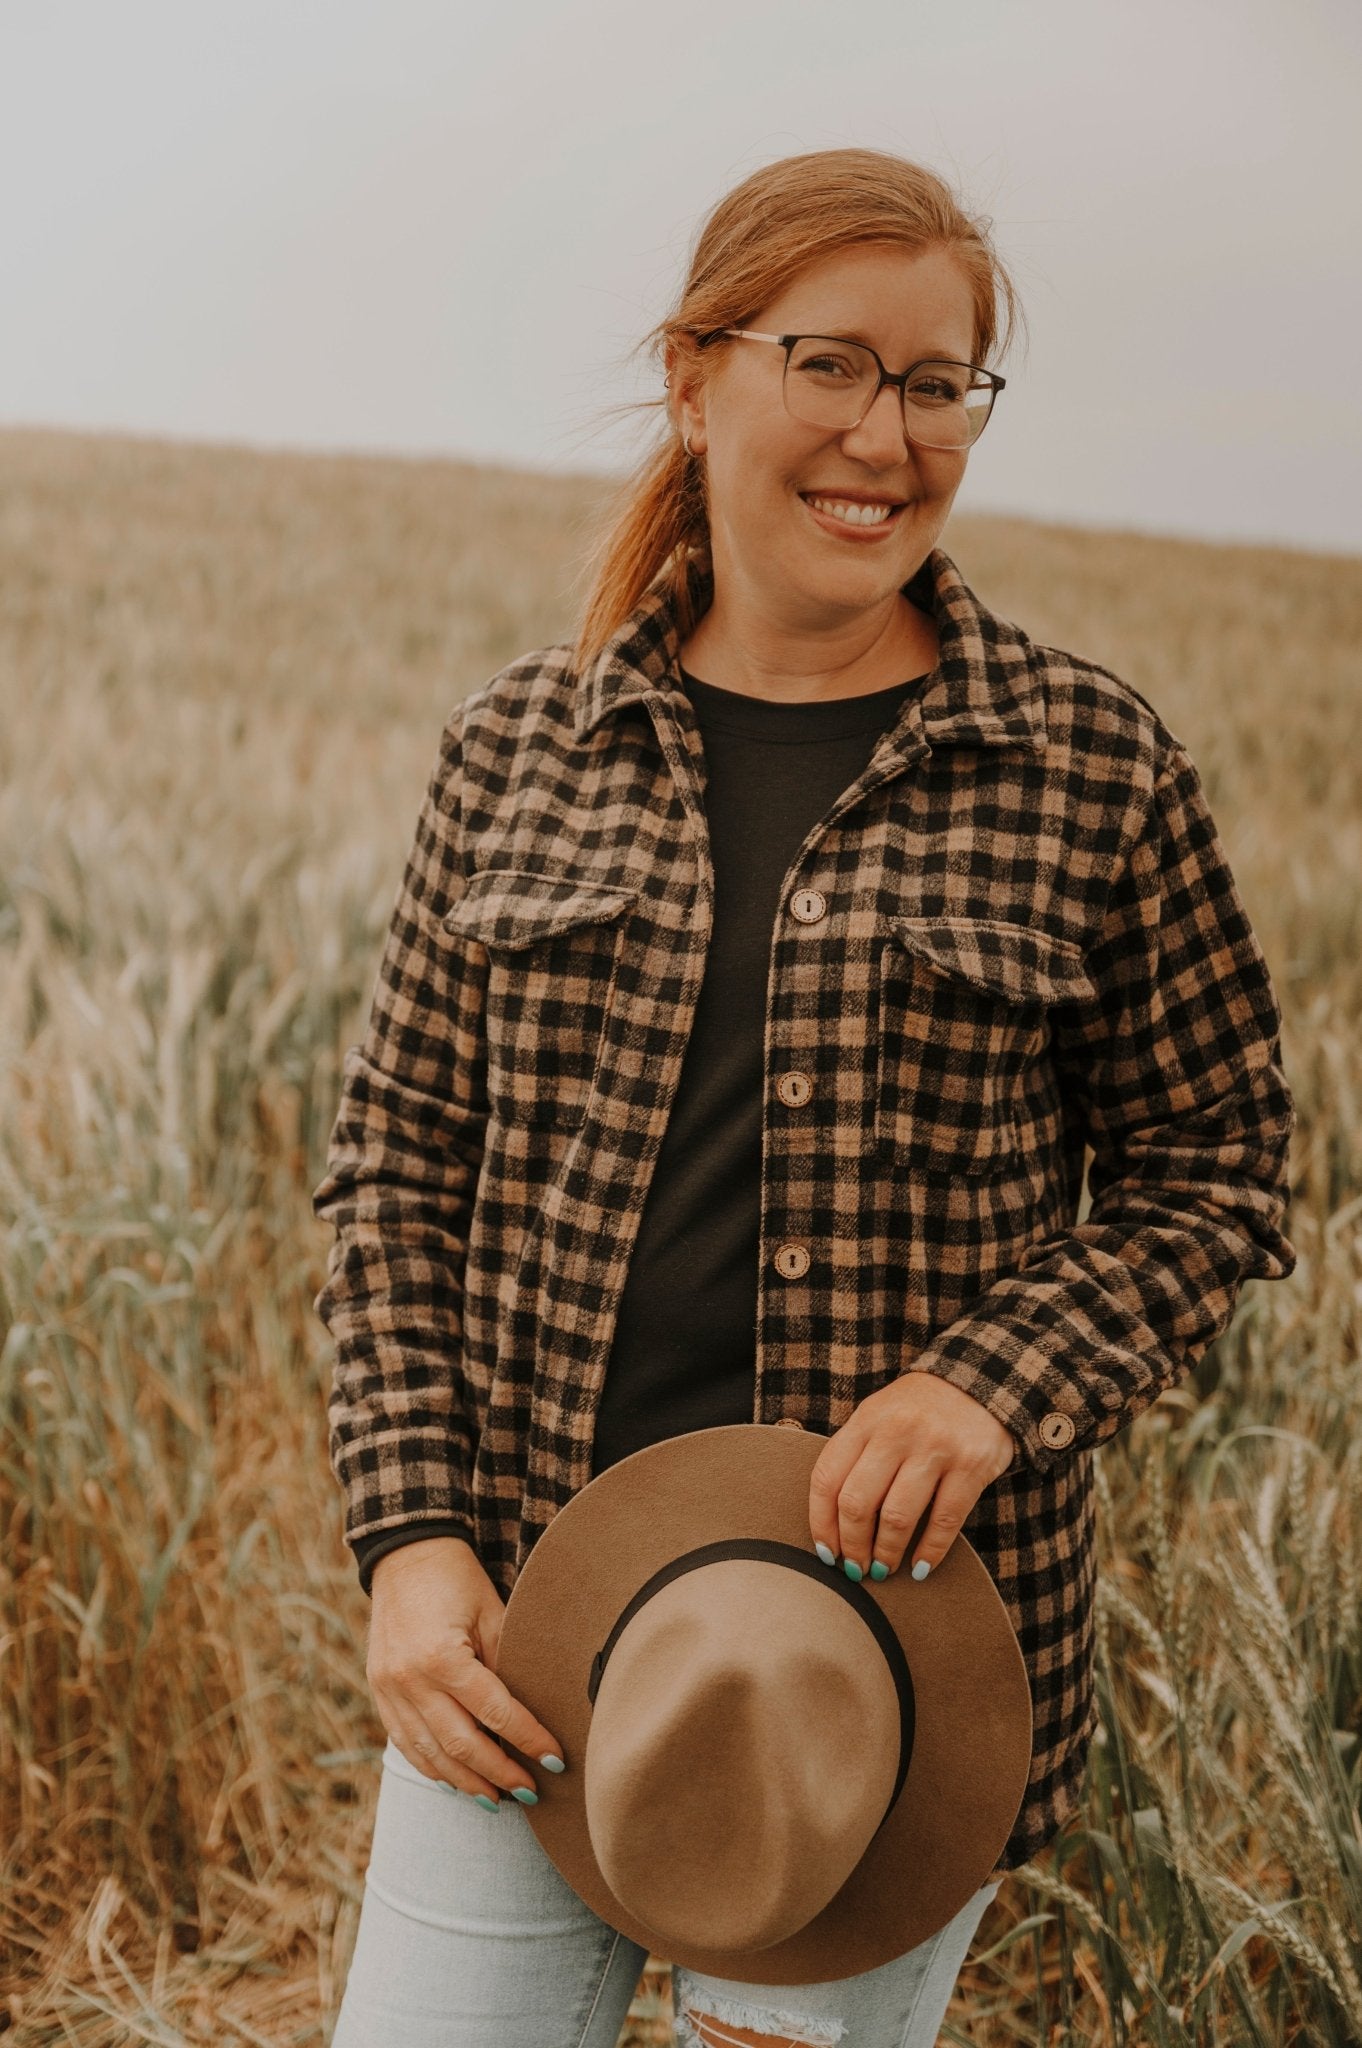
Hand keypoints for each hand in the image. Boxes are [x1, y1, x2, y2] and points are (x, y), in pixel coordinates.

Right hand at [367, 1536, 566, 1805]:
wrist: (405, 1554)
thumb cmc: (457, 1579)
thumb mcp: (492, 1613)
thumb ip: (508, 1663)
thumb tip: (536, 1713)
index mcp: (441, 1656)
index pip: (496, 1713)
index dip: (529, 1740)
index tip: (556, 1761)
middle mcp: (410, 1680)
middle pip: (462, 1745)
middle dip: (500, 1773)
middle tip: (531, 1793)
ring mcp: (389, 1690)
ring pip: (431, 1755)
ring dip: (467, 1782)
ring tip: (499, 1799)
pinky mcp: (379, 1693)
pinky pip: (406, 1745)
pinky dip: (434, 1768)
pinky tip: (458, 1781)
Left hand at [808, 1372, 1016, 1581]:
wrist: (979, 1381)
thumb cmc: (918, 1409)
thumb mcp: (878, 1416)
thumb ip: (855, 1455)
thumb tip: (834, 1522)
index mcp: (866, 1420)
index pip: (827, 1478)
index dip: (821, 1523)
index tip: (826, 1552)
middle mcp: (896, 1432)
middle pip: (857, 1503)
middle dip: (852, 1546)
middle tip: (856, 1568)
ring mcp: (935, 1448)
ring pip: (897, 1517)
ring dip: (886, 1554)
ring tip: (883, 1570)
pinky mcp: (970, 1465)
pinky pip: (944, 1520)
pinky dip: (930, 1551)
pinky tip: (921, 1567)